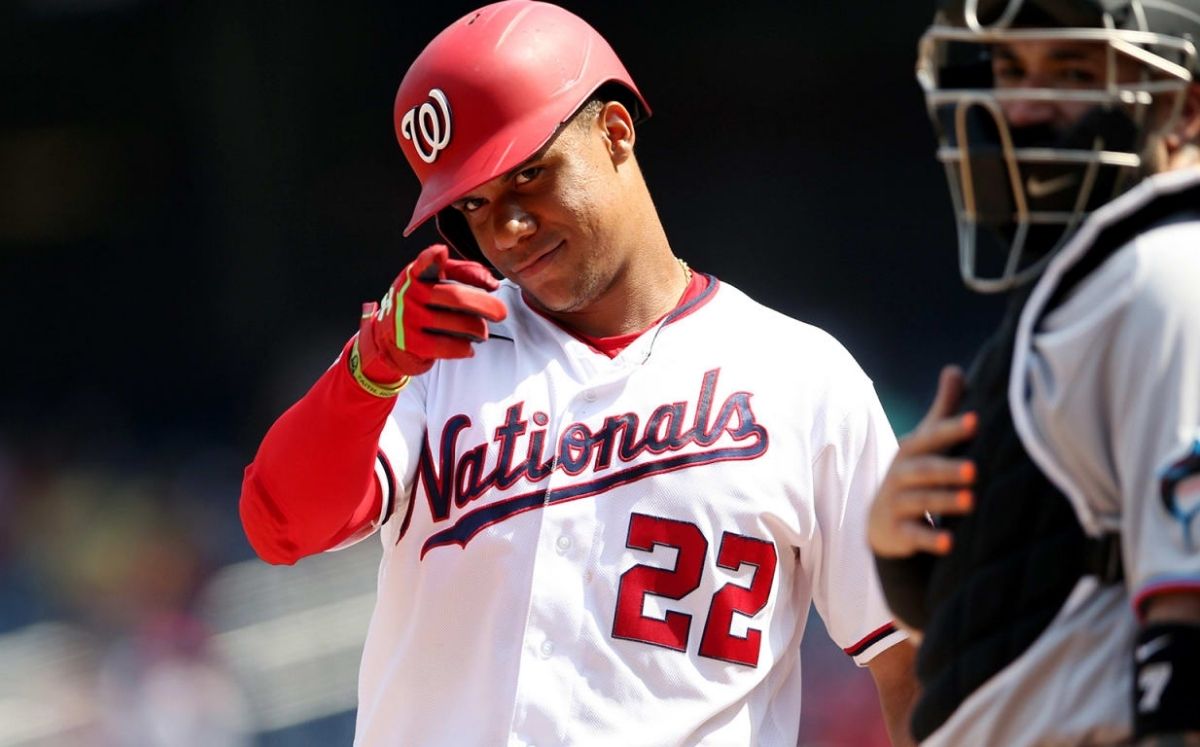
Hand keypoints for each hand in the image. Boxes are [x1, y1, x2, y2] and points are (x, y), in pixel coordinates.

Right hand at [356, 244, 506, 385]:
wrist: (389, 338)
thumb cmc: (422, 306)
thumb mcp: (434, 283)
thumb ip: (463, 274)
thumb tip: (492, 284)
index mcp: (416, 274)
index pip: (424, 264)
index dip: (431, 258)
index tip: (440, 252)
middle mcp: (409, 294)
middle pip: (456, 297)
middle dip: (485, 305)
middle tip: (501, 312)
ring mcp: (409, 319)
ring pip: (459, 324)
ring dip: (478, 330)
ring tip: (481, 332)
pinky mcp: (413, 343)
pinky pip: (450, 346)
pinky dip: (465, 348)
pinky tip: (468, 347)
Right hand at [868, 365, 977, 557]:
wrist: (881, 520)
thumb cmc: (914, 473)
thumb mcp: (924, 442)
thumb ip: (942, 409)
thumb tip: (954, 369)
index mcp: (910, 450)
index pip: (931, 437)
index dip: (952, 429)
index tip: (977, 421)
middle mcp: (900, 474)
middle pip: (924, 470)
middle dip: (948, 469)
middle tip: (975, 469)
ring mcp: (896, 503)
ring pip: (920, 501)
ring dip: (944, 501)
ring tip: (971, 502)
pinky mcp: (897, 531)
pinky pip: (913, 534)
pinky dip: (930, 539)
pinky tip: (950, 542)